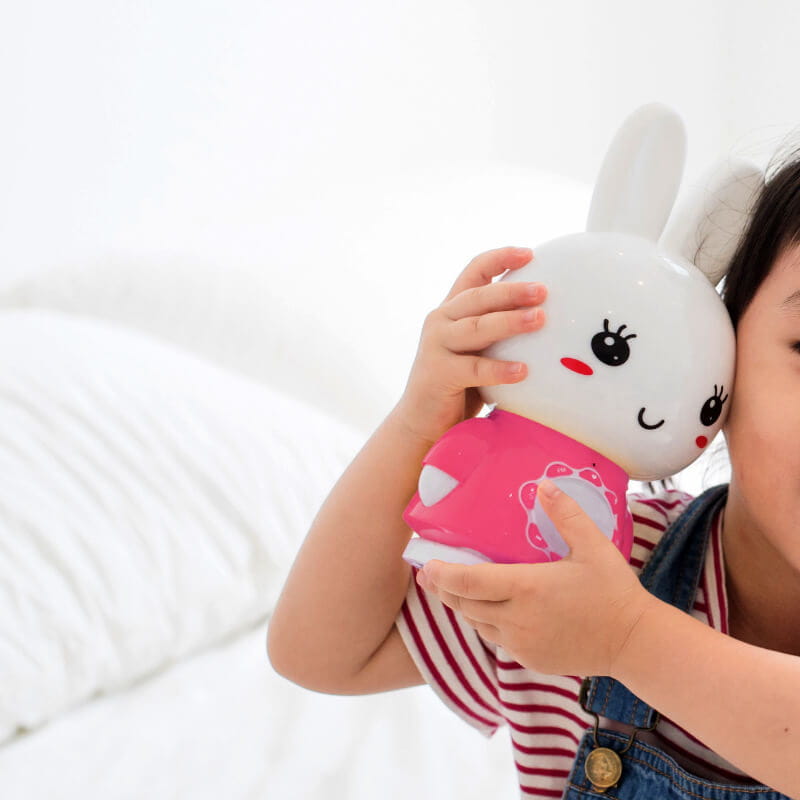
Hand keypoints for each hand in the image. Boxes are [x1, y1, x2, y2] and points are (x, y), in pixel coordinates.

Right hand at [394, 246, 545, 446]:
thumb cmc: (459, 386)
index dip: (499, 258)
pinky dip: (500, 368)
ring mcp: (436, 345)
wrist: (422, 422)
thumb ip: (498, 334)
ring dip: (510, 321)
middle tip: (543, 290)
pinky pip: (474, 368)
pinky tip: (523, 371)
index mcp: (452, 310)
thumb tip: (550, 321)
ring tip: (540, 319)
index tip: (529, 252)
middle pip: (479, 297)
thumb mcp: (478, 351)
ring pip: (477, 327)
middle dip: (512, 290)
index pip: (474, 273)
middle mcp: (440, 321)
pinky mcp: (438, 373)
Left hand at [416, 479, 657, 677]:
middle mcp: (516, 619)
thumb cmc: (613, 591)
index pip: (468, 582)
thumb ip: (566, 514)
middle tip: (431, 574)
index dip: (441, 575)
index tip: (426, 565)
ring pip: (477, 624)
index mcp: (526, 588)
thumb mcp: (593, 546)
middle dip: (444, 589)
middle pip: (464, 604)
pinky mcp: (529, 659)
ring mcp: (521, 643)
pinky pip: (496, 640)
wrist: (634, 642)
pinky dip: (486, 624)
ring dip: (464, 606)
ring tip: (456, 588)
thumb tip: (543, 484)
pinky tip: (489, 610)